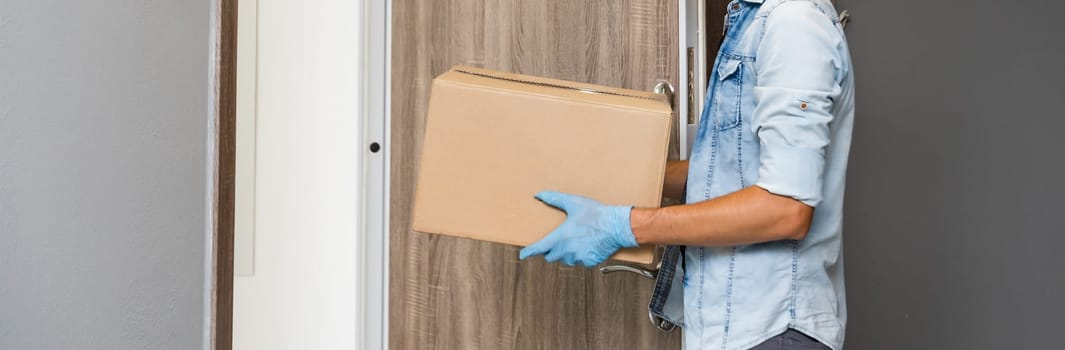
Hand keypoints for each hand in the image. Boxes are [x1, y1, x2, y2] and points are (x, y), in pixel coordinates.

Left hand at [519, 191, 638, 266]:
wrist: (617, 226)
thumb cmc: (596, 213)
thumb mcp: (573, 202)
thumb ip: (554, 198)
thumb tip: (539, 194)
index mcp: (560, 237)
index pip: (540, 247)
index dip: (529, 252)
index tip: (523, 255)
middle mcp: (567, 250)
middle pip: (551, 256)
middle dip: (553, 250)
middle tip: (560, 240)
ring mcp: (578, 257)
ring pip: (567, 259)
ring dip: (568, 253)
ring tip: (578, 239)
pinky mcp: (589, 261)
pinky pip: (580, 261)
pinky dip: (581, 255)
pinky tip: (588, 244)